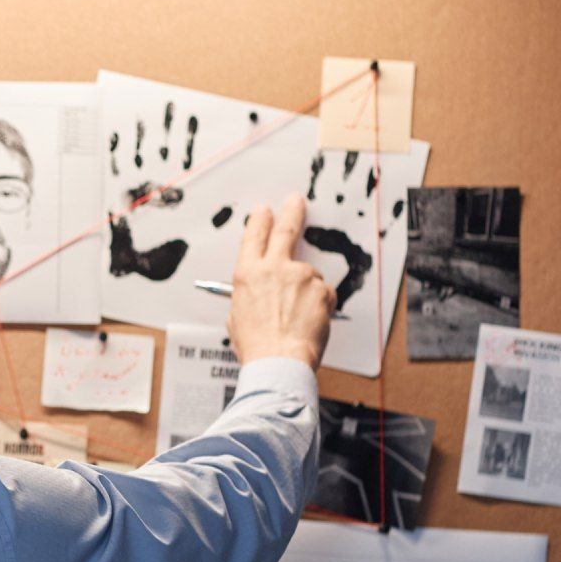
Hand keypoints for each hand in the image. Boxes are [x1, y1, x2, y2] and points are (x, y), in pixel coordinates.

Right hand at [227, 194, 333, 369]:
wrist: (279, 360)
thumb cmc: (256, 345)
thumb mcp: (237, 316)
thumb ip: (248, 296)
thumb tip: (257, 294)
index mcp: (247, 274)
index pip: (253, 236)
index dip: (259, 220)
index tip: (264, 211)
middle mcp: (274, 268)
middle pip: (285, 230)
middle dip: (291, 212)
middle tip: (296, 201)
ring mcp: (301, 276)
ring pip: (308, 275)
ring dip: (306, 290)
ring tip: (297, 317)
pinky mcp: (322, 288)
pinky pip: (323, 294)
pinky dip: (319, 305)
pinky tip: (309, 321)